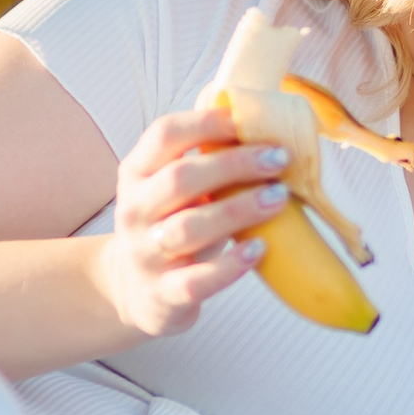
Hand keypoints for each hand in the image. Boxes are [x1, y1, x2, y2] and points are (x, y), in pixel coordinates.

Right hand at [93, 109, 291, 338]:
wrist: (136, 290)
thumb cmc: (172, 225)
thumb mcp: (174, 190)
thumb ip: (205, 162)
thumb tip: (268, 128)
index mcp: (136, 173)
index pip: (165, 135)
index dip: (208, 122)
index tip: (250, 120)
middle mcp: (134, 210)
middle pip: (180, 178)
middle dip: (234, 164)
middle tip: (279, 158)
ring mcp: (146, 254)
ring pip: (189, 227)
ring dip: (239, 209)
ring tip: (279, 198)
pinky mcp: (163, 294)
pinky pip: (197, 280)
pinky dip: (230, 265)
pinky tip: (259, 249)